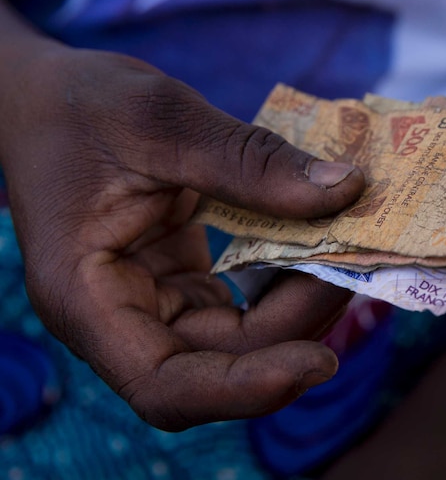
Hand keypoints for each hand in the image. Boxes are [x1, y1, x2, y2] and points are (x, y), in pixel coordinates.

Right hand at [0, 40, 364, 429]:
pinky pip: (245, 300)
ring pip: (244, 336)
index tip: (318, 362)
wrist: (46, 95)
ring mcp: (156, 300)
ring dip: (303, 302)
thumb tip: (347, 190)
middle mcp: (123, 316)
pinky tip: (322, 238)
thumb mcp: (162, 120)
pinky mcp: (184, 279)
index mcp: (89, 298)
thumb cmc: (79, 104)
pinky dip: (287, 276)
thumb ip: (251, 161)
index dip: (245, 389)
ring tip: (351, 247)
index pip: (166, 386)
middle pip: (222, 360)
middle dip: (298, 323)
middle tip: (360, 264)